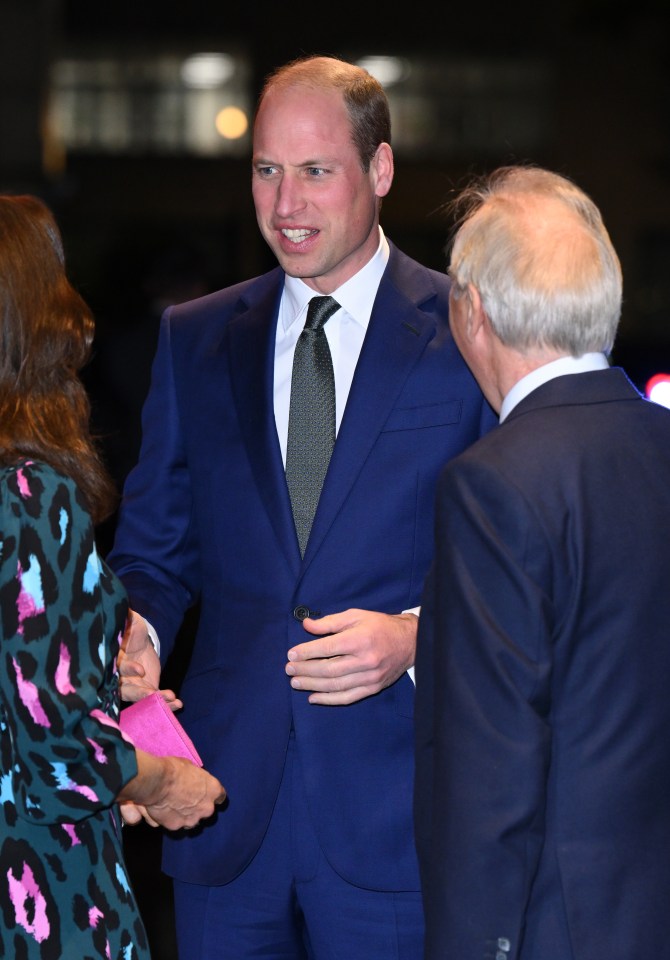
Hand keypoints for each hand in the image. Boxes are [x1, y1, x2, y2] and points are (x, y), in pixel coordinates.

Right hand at [118, 609, 181, 708]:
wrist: (140, 641)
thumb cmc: (132, 631)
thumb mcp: (130, 623)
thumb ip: (126, 619)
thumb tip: (125, 610)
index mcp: (114, 660)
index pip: (118, 667)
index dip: (128, 669)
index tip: (140, 670)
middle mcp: (120, 677)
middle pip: (125, 689)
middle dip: (139, 693)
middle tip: (152, 693)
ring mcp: (132, 686)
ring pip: (140, 698)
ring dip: (155, 700)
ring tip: (170, 699)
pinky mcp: (145, 690)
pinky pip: (154, 699)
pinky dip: (166, 703)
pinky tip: (178, 703)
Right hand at [118, 752, 225, 830]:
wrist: (157, 782)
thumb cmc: (174, 769)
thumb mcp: (191, 767)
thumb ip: (196, 779)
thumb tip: (194, 782)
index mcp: (213, 790)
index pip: (220, 797)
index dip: (211, 796)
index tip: (205, 794)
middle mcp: (207, 808)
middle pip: (206, 810)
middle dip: (198, 807)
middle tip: (185, 800)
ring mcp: (192, 819)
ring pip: (192, 820)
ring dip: (186, 815)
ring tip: (173, 806)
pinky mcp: (177, 827)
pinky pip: (176, 824)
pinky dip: (172, 820)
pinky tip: (164, 812)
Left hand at [285, 608, 417, 704]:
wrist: (410, 642)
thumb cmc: (379, 626)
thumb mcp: (355, 616)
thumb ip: (330, 622)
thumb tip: (306, 625)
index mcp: (360, 639)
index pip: (328, 648)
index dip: (307, 652)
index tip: (291, 654)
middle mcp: (366, 660)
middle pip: (329, 669)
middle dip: (305, 670)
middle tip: (289, 669)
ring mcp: (370, 677)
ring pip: (335, 685)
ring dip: (312, 685)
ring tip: (295, 682)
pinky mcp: (373, 688)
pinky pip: (347, 697)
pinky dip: (328, 700)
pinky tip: (313, 697)